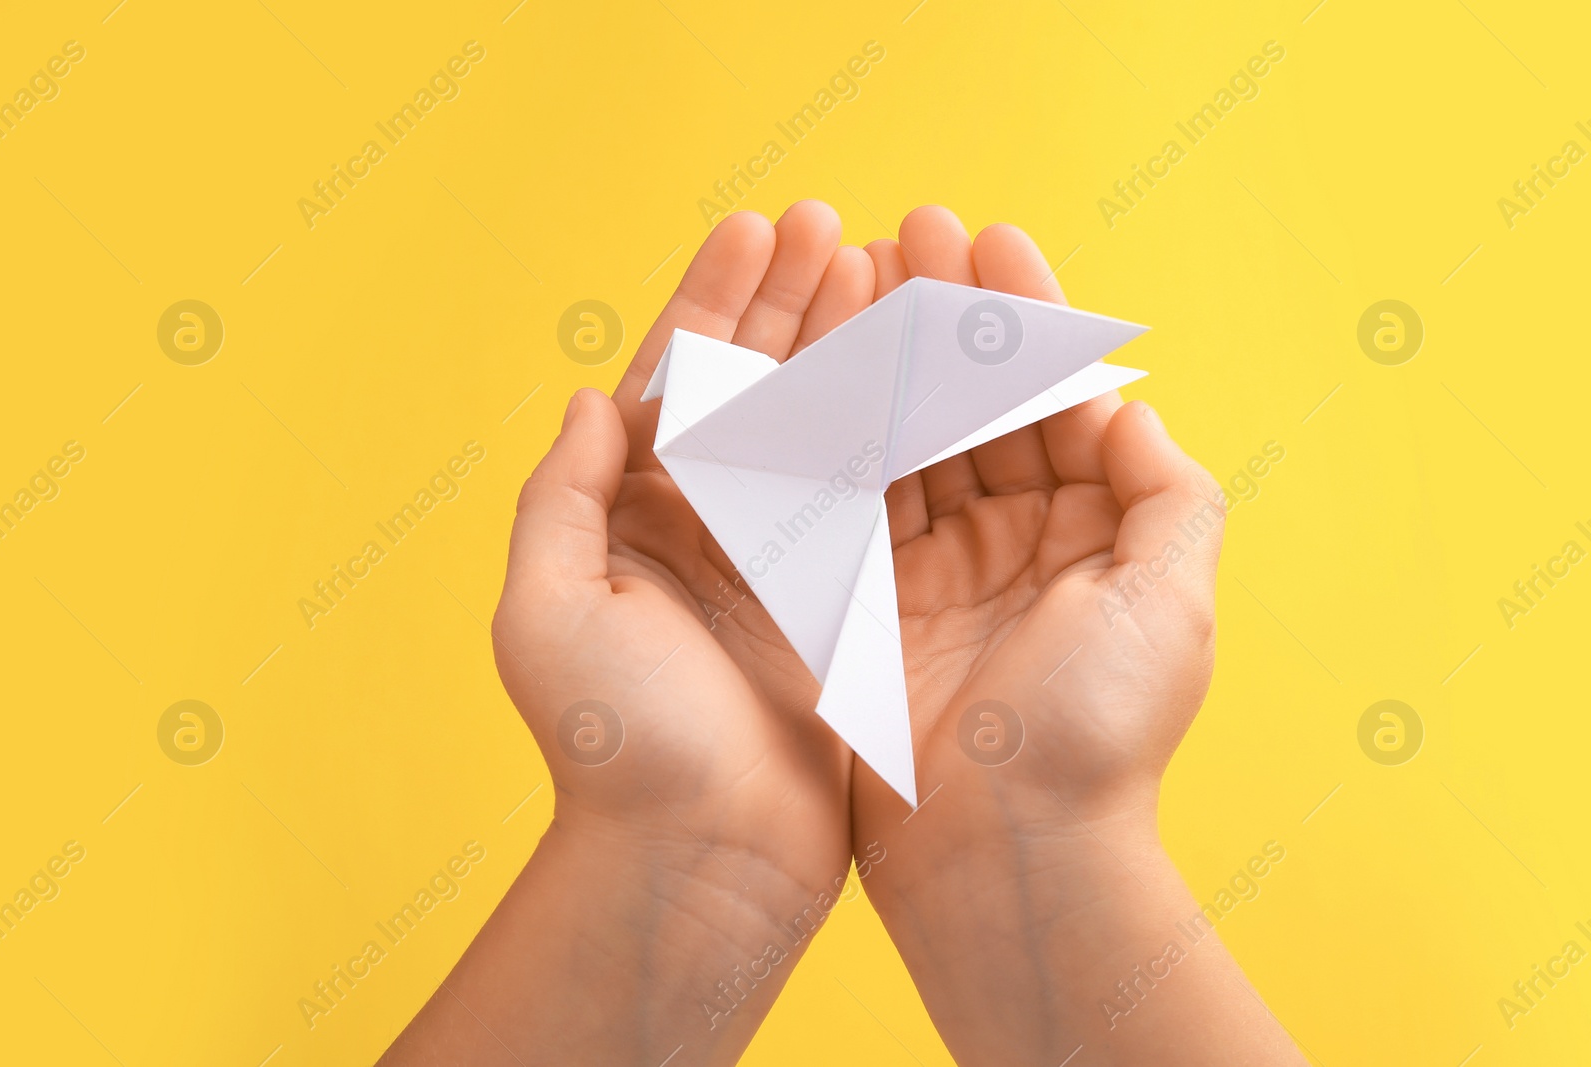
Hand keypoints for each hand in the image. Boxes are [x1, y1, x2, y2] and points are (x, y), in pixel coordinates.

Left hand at [382, 202, 877, 1066]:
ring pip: (817, 423)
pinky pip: (869, 490)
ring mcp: (777, 557)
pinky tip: (921, 362)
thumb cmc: (613, 749)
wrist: (700, 861)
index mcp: (627, 517)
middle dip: (788, 300)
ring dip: (846, 343)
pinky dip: (892, 423)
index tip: (756, 228)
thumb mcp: (547, 616)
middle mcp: (702, 526)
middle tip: (834, 223)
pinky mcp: (841, 597)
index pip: (674, 381)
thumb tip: (592, 399)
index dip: (713, 298)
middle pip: (751, 385)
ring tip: (886, 266)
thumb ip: (560, 501)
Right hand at [849, 207, 1303, 1064]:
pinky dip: (834, 425)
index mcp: (1096, 537)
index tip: (990, 242)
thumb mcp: (1172, 605)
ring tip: (858, 263)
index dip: (1025, 321)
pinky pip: (849, 494)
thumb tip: (1131, 407)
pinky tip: (816, 354)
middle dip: (945, 316)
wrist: (1003, 857)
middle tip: (910, 230)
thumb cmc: (1098, 733)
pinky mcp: (865, 601)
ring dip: (884, 351)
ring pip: (906, 435)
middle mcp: (1014, 546)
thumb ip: (1169, 496)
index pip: (1055, 402)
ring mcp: (934, 570)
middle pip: (974, 404)